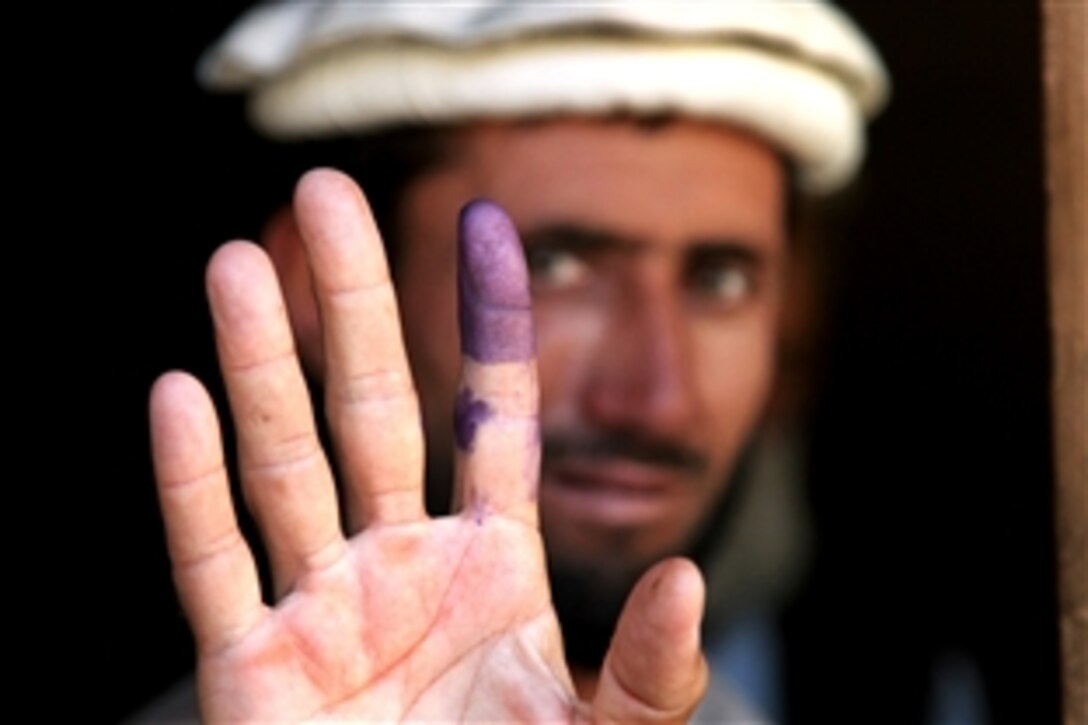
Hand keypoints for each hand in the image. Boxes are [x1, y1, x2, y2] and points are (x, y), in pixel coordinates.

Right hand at [149, 169, 707, 721]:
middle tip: (327, 193)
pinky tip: (175, 396)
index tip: (486, 226)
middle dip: (352, 300)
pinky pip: (215, 563)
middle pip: (372, 403)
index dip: (489, 321)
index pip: (491, 414)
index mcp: (490, 562)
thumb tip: (685, 579)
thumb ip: (650, 669)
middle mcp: (400, 562)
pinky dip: (191, 486)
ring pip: (285, 460)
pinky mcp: (253, 668)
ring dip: (257, 363)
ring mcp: (322, 606)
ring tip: (234, 259)